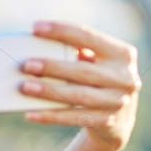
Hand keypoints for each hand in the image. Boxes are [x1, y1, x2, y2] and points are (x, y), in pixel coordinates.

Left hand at [19, 21, 140, 150]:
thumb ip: (77, 54)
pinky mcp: (107, 122)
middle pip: (83, 70)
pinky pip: (74, 118)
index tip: (35, 28)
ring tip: (25, 87)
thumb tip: (37, 48)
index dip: (61, 31)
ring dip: (49, 91)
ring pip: (78, 96)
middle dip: (52, 67)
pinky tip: (31, 114)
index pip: (88, 37)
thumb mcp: (97, 64)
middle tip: (26, 65)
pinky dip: (51, 116)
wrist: (119, 121)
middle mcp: (125, 77)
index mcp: (122, 54)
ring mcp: (118, 102)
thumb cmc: (98, 82)